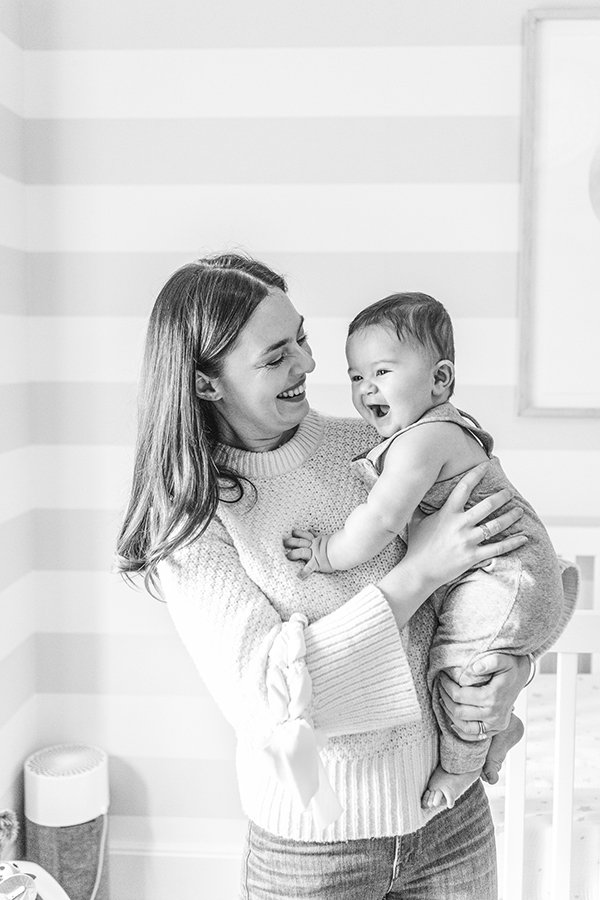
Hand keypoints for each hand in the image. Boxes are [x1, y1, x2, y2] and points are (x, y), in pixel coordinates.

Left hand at [283, 529, 333, 579]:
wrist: (343, 550)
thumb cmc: (336, 545)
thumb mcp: (325, 538)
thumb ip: (316, 536)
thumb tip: (311, 530)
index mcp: (315, 540)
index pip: (305, 535)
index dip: (298, 533)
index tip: (292, 532)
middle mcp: (313, 547)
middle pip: (300, 542)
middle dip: (291, 541)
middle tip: (285, 542)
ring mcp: (314, 555)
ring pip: (301, 552)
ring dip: (293, 554)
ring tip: (288, 556)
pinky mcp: (316, 564)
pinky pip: (308, 569)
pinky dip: (304, 573)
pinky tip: (299, 577)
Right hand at [406, 462, 526, 594]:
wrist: (418, 571)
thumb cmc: (417, 545)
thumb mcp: (416, 520)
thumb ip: (419, 504)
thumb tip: (415, 489)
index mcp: (447, 513)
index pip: (463, 488)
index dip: (475, 474)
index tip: (485, 465)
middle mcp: (460, 525)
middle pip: (487, 506)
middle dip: (501, 497)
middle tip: (509, 493)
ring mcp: (468, 541)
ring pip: (496, 526)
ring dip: (510, 517)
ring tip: (519, 511)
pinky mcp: (473, 556)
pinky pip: (498, 548)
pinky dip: (513, 543)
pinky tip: (524, 537)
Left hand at [438, 653, 529, 739]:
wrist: (522, 674)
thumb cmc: (509, 665)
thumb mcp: (502, 659)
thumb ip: (488, 663)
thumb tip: (471, 671)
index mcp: (492, 697)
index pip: (459, 695)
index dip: (446, 686)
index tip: (441, 677)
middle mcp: (494, 714)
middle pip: (459, 712)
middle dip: (445, 699)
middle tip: (439, 687)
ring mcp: (496, 724)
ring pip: (465, 726)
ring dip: (450, 714)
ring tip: (443, 700)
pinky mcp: (496, 728)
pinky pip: (475, 735)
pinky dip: (461, 730)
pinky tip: (452, 721)